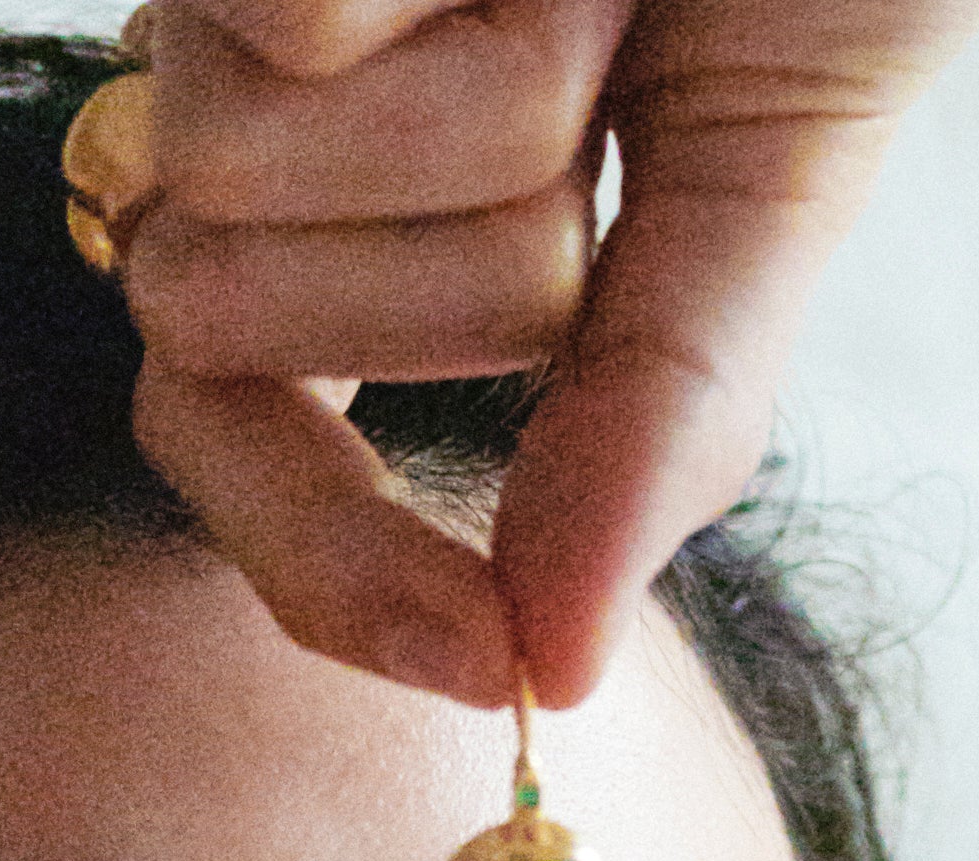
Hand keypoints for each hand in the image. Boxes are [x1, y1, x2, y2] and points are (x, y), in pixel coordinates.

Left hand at [101, 0, 978, 703]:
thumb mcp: (771, 178)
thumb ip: (666, 417)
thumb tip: (567, 676)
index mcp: (357, 217)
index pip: (231, 455)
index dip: (339, 577)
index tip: (491, 664)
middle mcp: (248, 119)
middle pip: (238, 337)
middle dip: (473, 253)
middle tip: (604, 75)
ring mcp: (206, 6)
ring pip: (246, 185)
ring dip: (483, 80)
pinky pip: (290, 23)